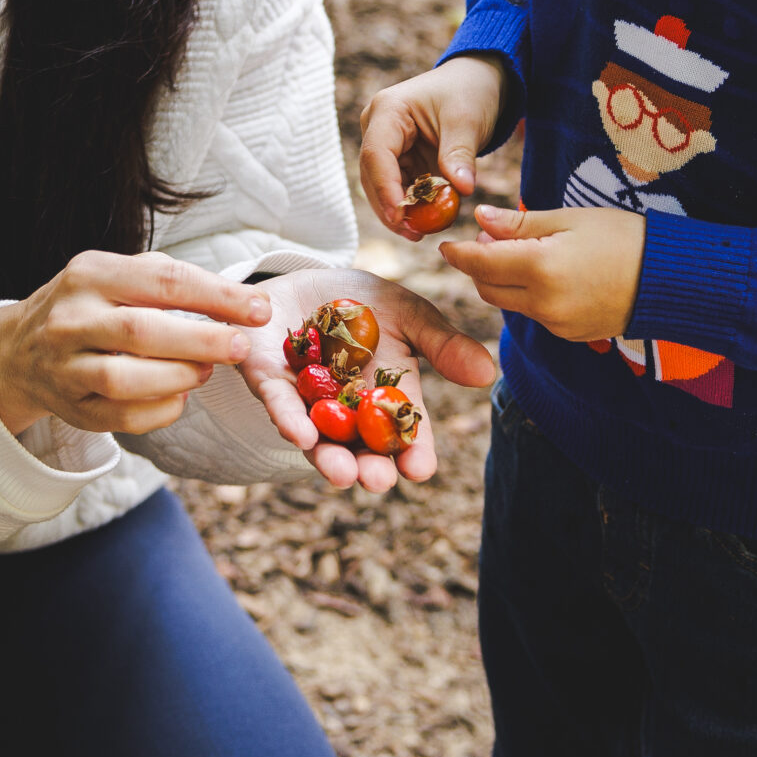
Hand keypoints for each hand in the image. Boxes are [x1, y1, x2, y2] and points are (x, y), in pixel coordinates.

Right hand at [0, 251, 270, 438]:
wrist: (18, 350)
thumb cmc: (90, 306)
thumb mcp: (117, 275)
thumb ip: (171, 282)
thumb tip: (241, 301)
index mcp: (90, 273)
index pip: (162, 280)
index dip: (217, 296)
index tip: (260, 309)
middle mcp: (71, 318)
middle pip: (141, 330)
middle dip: (202, 340)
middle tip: (242, 347)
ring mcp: (64, 367)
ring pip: (125, 380)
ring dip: (178, 378)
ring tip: (205, 372)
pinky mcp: (69, 408)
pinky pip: (120, 418)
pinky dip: (159, 411)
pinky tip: (178, 398)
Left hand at [240, 267, 497, 492]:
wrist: (306, 275)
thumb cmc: (362, 300)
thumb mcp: (408, 314)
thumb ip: (441, 344)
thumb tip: (487, 372)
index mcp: (385, 397)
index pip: (404, 433)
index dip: (413, 453)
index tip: (421, 470)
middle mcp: (346, 410)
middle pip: (359, 447)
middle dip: (368, 467)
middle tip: (378, 481)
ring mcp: (307, 400)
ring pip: (318, 437)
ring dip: (328, 457)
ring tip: (342, 474)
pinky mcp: (269, 381)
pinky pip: (279, 403)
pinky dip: (289, 418)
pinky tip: (300, 434)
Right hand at [357, 54, 511, 241]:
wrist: (477, 81)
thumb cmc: (470, 91)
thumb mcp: (467, 120)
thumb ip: (460, 155)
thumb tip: (463, 190)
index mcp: (388, 111)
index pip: (376, 155)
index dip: (385, 189)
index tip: (400, 217)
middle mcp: (378, 128)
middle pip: (373, 176)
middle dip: (390, 208)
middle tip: (413, 234)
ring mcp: (387, 145)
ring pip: (383, 186)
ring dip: (399, 211)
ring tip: (421, 233)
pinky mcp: (400, 159)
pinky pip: (400, 188)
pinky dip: (412, 206)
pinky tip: (427, 222)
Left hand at [440, 205, 643, 342]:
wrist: (673, 279)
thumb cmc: (625, 237)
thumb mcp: (571, 218)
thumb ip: (521, 222)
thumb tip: (480, 219)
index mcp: (540, 268)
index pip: (480, 262)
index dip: (458, 252)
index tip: (447, 243)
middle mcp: (543, 303)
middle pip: (487, 288)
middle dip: (480, 265)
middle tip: (492, 238)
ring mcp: (556, 324)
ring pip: (509, 303)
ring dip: (504, 280)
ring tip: (524, 251)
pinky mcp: (570, 334)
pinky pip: (534, 314)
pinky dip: (529, 294)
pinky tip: (550, 273)